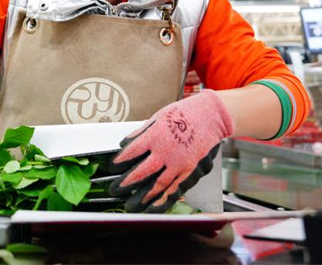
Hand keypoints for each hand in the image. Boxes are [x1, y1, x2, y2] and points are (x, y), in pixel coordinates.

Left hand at [108, 90, 234, 212]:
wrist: (210, 116)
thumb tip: (124, 144)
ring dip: (142, 197)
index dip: (119, 162)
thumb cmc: (183, 114)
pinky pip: (175, 189)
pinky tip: (153, 208)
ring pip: (157, 185)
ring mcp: (179, 164)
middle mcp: (166, 152)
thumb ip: (140, 133)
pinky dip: (163, 200)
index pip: (131, 153)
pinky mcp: (190, 171)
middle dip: (126, 184)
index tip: (111, 168)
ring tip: (130, 205)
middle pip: (141, 172)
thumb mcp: (157, 118)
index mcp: (155, 136)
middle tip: (114, 191)